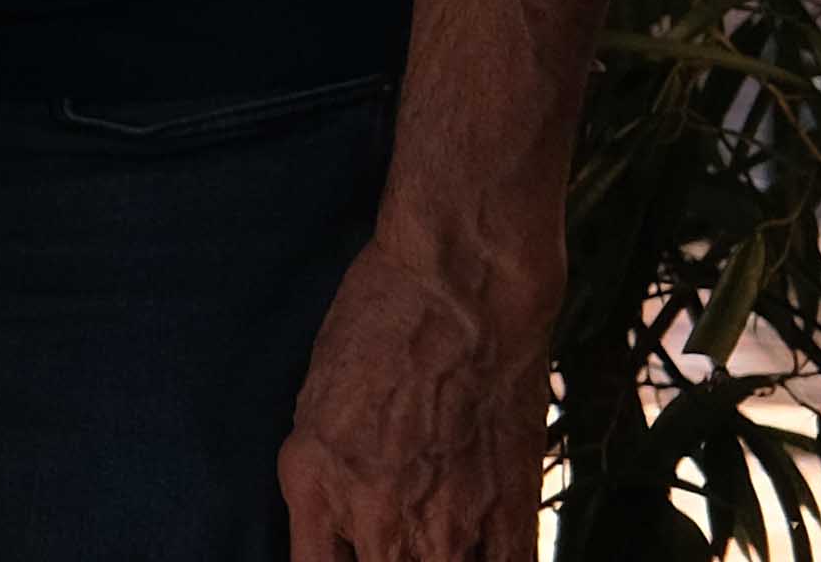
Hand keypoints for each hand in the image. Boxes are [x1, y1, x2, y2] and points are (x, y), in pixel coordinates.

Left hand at [277, 229, 551, 559]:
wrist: (464, 286)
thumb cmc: (381, 320)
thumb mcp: (317, 397)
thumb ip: (324, 474)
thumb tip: (339, 526)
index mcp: (311, 480)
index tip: (348, 549)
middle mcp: (372, 513)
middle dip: (385, 556)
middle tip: (398, 531)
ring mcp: (444, 521)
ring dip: (436, 559)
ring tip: (437, 535)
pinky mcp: (509, 513)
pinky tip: (482, 547)